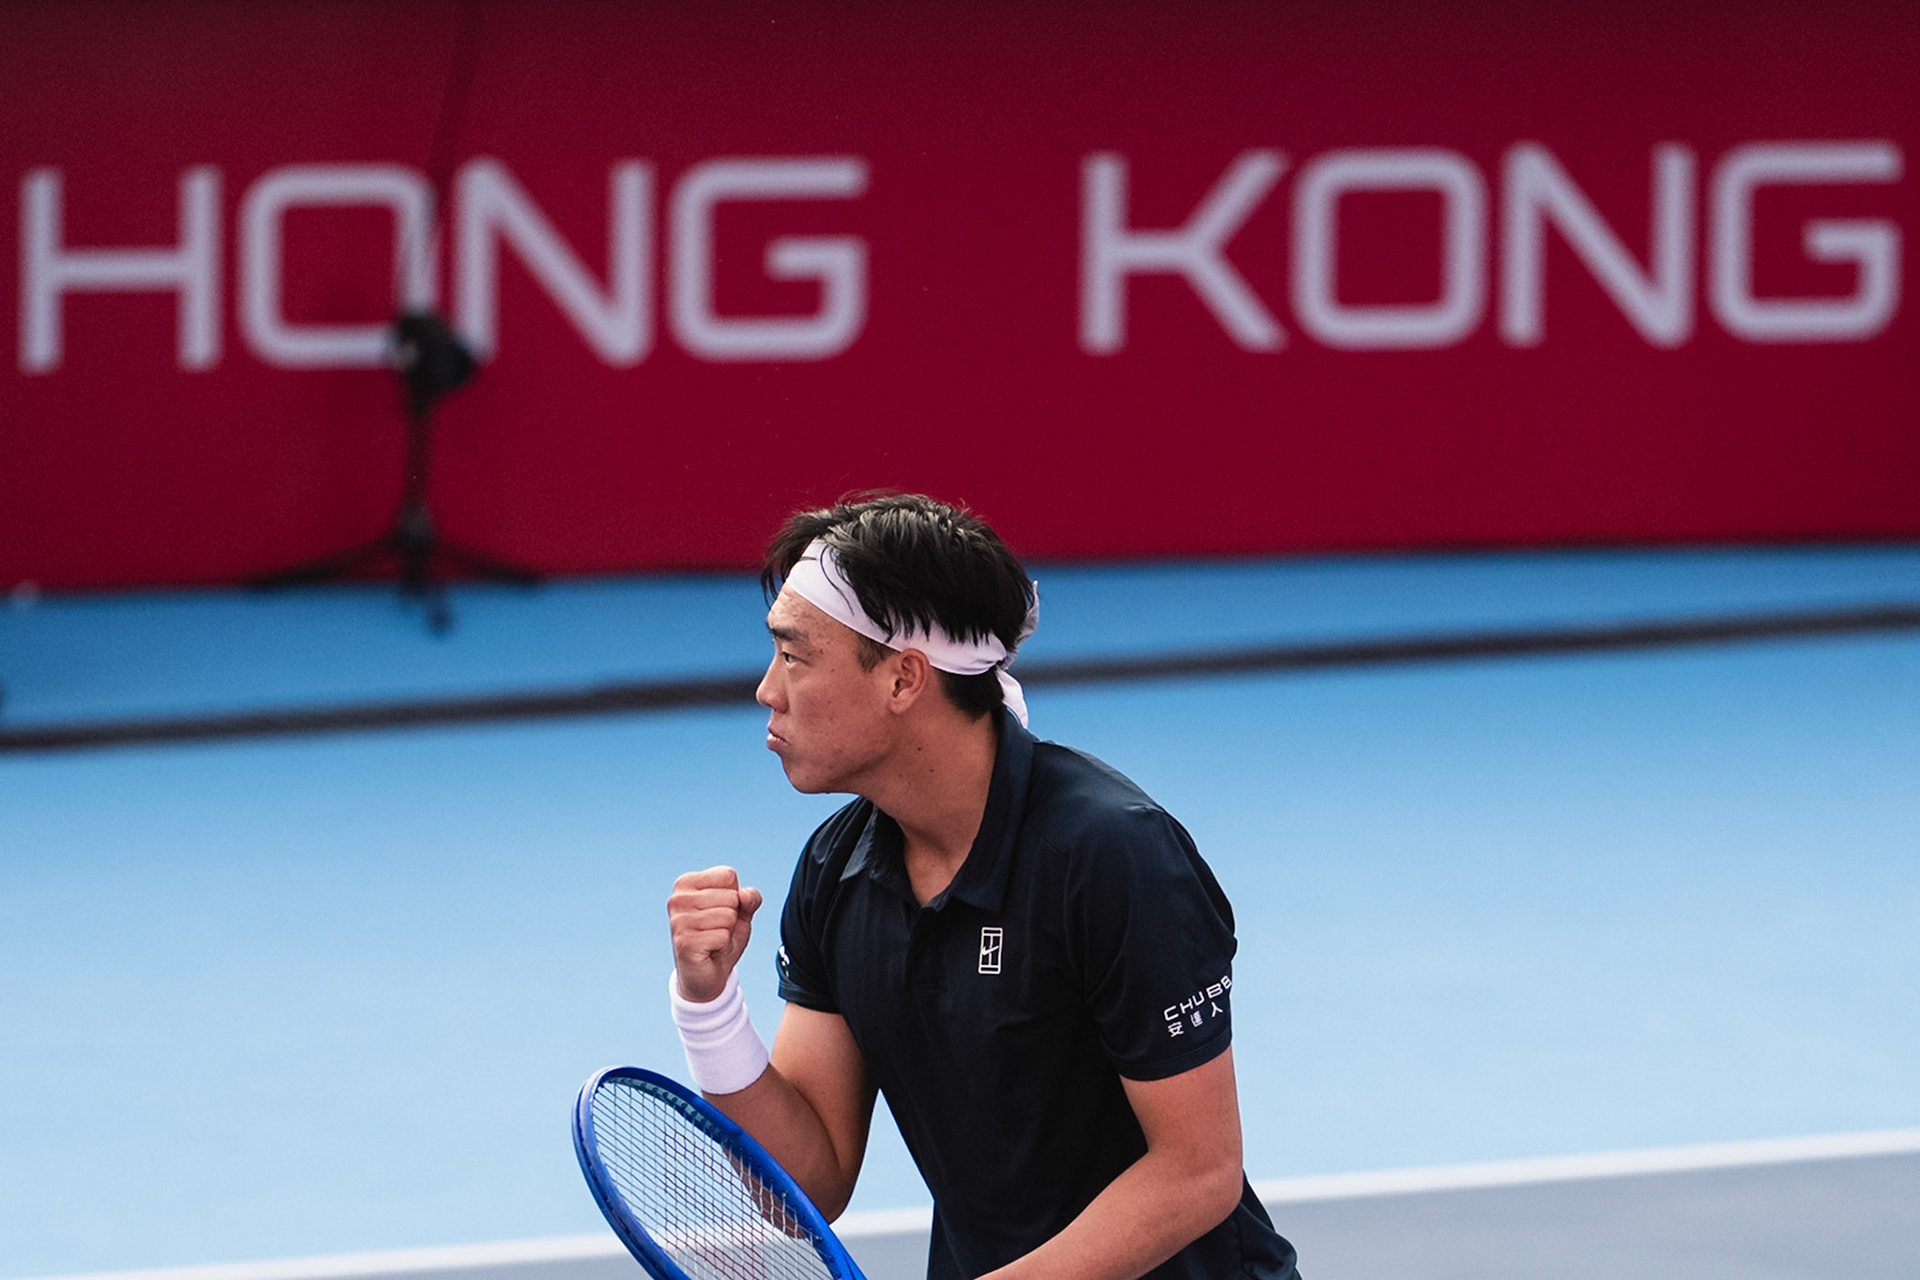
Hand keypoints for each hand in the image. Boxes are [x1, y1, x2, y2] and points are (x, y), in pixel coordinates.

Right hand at [667, 866, 763, 1002]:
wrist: (707, 974)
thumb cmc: (720, 938)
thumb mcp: (740, 913)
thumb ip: (749, 898)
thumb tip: (745, 895)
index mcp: (687, 883)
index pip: (728, 875)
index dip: (735, 897)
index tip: (720, 911)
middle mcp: (678, 899)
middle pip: (730, 896)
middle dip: (732, 916)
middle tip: (717, 929)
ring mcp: (678, 921)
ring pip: (727, 916)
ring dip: (727, 932)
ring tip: (713, 939)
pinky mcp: (684, 942)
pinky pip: (722, 935)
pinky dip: (722, 945)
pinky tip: (710, 949)